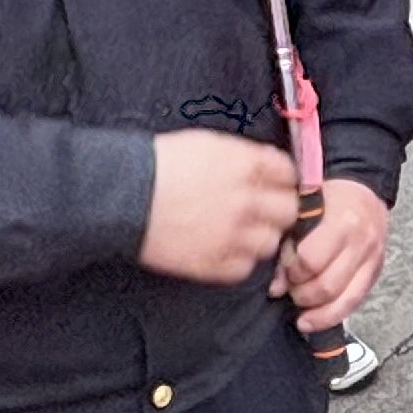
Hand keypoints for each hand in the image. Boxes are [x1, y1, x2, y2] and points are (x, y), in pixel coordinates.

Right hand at [141, 132, 299, 283]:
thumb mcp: (206, 143)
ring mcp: (230, 235)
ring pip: (270, 243)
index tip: (277, 185)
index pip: (289, 175)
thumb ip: (243, 156)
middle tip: (265, 210)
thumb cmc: (158, 163)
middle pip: (288, 211)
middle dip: (279, 208)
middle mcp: (245, 201)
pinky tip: (226, 248)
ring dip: (260, 236)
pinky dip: (239, 260)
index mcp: (245, 165)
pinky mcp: (212, 263)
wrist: (122, 194)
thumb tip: (268, 166)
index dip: (284, 179)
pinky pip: (244, 268)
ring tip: (242, 231)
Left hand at [274, 179, 389, 331]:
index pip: (311, 260)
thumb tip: (277, 287)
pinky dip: (331, 316)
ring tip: (300, 306)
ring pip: (342, 300)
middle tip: (291, 287)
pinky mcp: (374, 274)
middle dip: (302, 293)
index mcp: (341, 221)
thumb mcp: (302, 212)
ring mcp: (371, 260)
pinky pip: (353, 303)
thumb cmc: (328, 200)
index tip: (286, 270)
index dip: (292, 271)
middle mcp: (360, 243)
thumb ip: (287, 246)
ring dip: (315, 310)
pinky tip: (312, 320)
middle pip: (327, 285)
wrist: (363, 194)